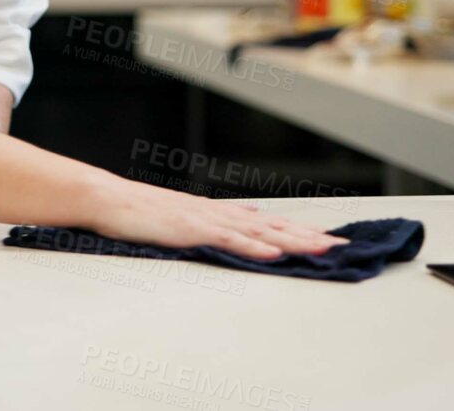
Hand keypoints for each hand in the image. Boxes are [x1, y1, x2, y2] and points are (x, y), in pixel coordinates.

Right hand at [89, 178, 348, 261]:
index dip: (301, 231)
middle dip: (309, 238)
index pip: (269, 223)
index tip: (330, 239)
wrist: (110, 199)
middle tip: (343, 246)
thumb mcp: (187, 213)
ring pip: (259, 234)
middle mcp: (219, 214)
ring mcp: (206, 221)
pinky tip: (273, 253)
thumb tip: (252, 215)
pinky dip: (252, 247)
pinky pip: (228, 241)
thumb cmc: (140, 211)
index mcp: (219, 212)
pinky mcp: (191, 230)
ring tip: (321, 249)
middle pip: (274, 228)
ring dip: (292, 242)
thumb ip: (221, 217)